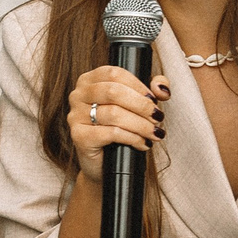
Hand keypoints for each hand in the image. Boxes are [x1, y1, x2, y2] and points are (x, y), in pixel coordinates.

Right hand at [67, 64, 168, 183]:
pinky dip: (132, 138)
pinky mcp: (79, 136)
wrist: (104, 163)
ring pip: (114, 114)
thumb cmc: (120, 129)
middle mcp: (78, 95)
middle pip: (113, 91)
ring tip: (154, 133)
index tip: (155, 100)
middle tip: (157, 117)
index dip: (139, 85)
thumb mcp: (137, 104)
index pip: (115, 74)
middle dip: (141, 105)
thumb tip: (161, 89)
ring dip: (141, 124)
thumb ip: (152, 90)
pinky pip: (111, 133)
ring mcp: (76, 116)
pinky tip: (143, 144)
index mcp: (89, 80)